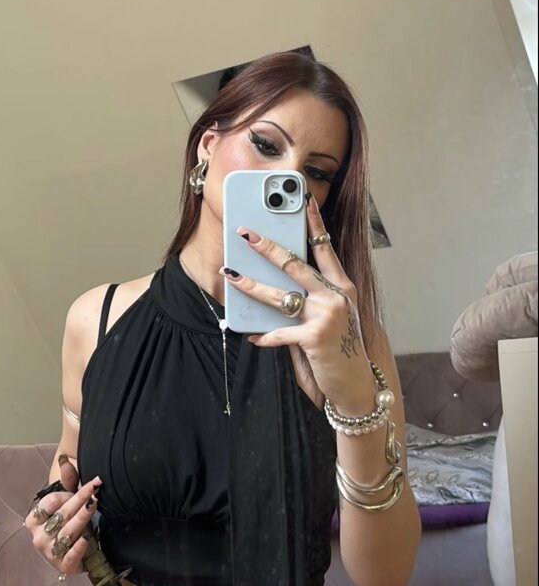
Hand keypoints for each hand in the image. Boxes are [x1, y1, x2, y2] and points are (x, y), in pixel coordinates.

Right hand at [24, 459, 101, 573]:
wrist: (75, 554)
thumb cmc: (68, 524)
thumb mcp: (66, 502)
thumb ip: (66, 481)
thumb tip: (65, 458)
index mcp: (34, 520)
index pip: (50, 502)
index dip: (67, 494)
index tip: (85, 490)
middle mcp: (38, 537)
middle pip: (62, 515)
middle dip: (80, 500)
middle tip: (95, 489)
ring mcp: (50, 552)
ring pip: (68, 532)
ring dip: (82, 518)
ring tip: (94, 505)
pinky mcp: (63, 566)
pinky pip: (70, 556)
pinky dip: (77, 549)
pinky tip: (85, 540)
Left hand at [221, 194, 376, 412]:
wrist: (355, 385)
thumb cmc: (341, 350)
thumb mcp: (332, 318)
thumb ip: (312, 300)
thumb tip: (279, 288)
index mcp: (342, 287)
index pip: (324, 248)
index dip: (313, 223)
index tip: (302, 201)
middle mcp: (336, 296)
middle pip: (294, 264)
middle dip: (266, 247)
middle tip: (245, 234)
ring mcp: (326, 315)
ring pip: (280, 295)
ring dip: (251, 285)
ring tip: (231, 275)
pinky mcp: (315, 338)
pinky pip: (279, 332)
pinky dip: (263, 336)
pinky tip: (252, 336)